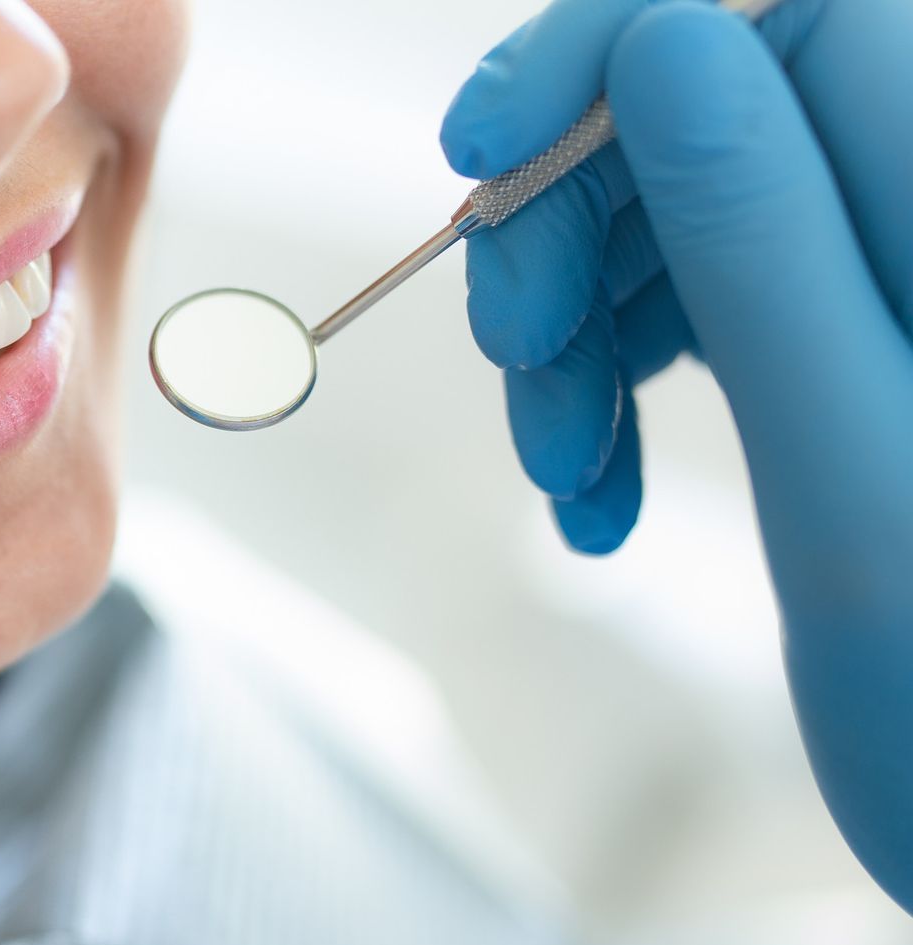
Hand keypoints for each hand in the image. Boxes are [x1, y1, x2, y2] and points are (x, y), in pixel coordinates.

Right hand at [441, 0, 912, 902]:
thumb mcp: (854, 468)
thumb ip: (766, 241)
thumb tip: (663, 41)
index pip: (769, 14)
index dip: (603, 50)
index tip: (474, 150)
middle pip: (701, 108)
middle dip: (567, 218)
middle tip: (512, 350)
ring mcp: (882, 281)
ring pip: (675, 216)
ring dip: (574, 327)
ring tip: (558, 468)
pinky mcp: (842, 347)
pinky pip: (693, 311)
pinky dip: (611, 388)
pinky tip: (590, 495)